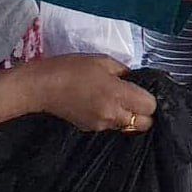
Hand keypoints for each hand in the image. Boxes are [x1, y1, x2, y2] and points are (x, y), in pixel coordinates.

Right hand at [32, 54, 157, 131]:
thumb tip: (135, 80)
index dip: (149, 98)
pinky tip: (99, 104)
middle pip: (144, 123)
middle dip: (143, 112)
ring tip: (113, 99)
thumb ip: (124, 72)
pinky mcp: (90, 130)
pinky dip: (111, 117)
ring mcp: (101, 125)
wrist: (42, 87)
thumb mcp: (103, 61)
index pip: (150, 107)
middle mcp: (113, 115)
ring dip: (127, 115)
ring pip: (127, 126)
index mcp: (117, 95)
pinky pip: (111, 126)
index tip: (141, 89)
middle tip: (133, 98)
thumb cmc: (72, 68)